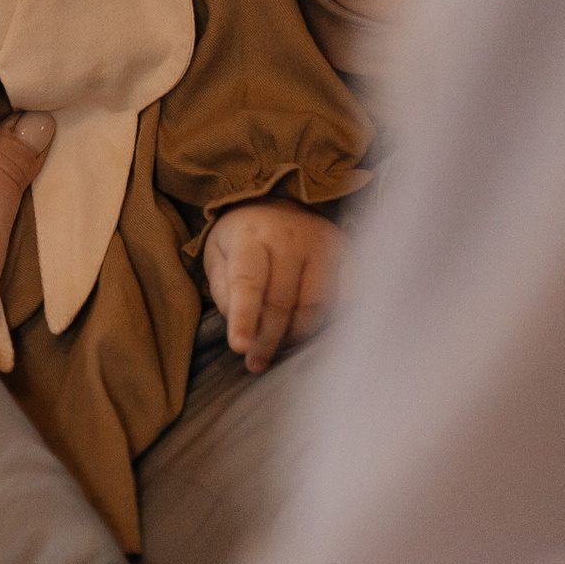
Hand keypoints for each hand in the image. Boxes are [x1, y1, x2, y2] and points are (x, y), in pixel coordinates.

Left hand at [200, 200, 344, 373]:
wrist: (279, 201)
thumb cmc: (243, 238)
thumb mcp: (218, 255)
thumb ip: (224, 290)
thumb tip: (243, 327)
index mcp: (250, 237)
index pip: (247, 282)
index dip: (244, 317)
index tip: (239, 347)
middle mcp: (289, 238)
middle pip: (282, 301)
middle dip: (268, 339)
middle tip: (256, 362)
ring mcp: (321, 244)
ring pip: (315, 304)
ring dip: (298, 333)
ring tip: (283, 342)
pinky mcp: (346, 252)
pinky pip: (346, 294)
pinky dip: (333, 316)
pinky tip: (316, 326)